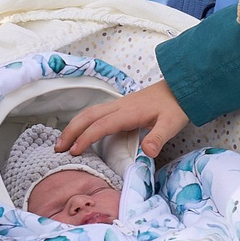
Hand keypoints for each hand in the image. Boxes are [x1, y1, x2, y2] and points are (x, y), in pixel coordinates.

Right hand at [61, 80, 191, 158]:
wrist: (182, 87)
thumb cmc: (176, 106)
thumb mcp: (171, 124)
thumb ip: (159, 137)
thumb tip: (148, 153)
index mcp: (128, 112)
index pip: (100, 126)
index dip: (85, 138)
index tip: (74, 151)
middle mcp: (119, 106)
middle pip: (88, 116)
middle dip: (70, 131)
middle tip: (57, 148)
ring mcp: (119, 104)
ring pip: (90, 112)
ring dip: (74, 125)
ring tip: (63, 141)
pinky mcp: (121, 105)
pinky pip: (96, 112)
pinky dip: (83, 121)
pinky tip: (81, 131)